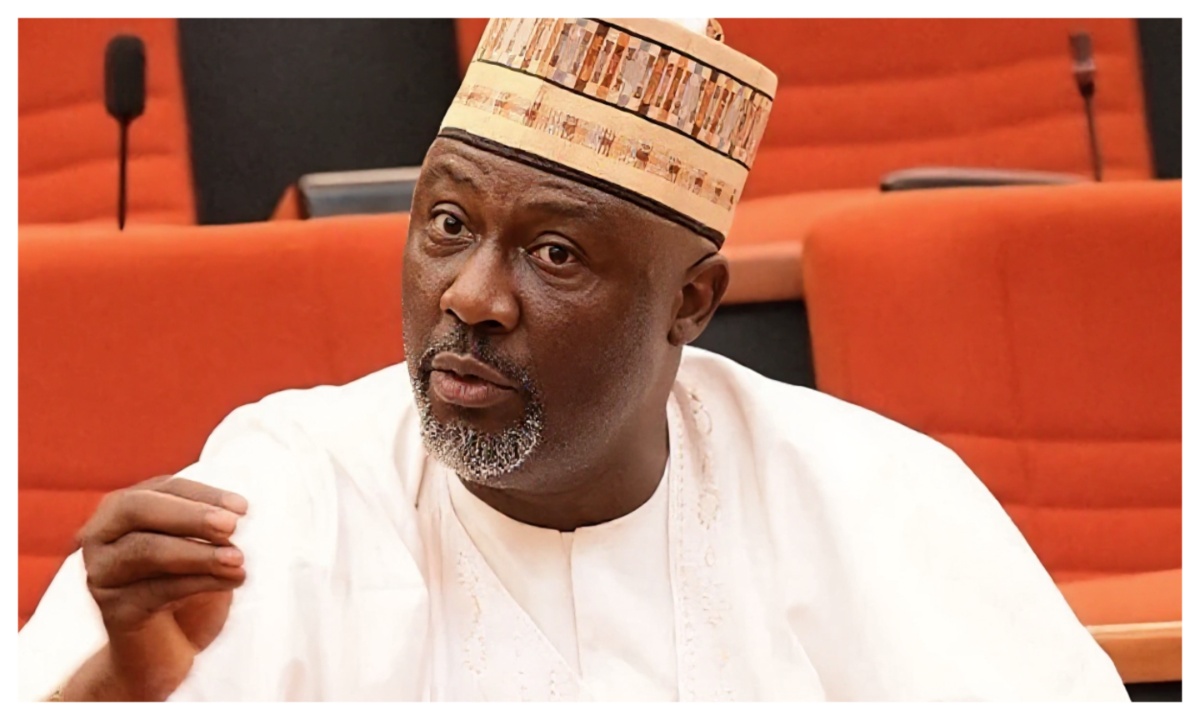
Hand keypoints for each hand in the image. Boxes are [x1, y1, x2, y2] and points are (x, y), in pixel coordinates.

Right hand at [65, 475, 248, 700]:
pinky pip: (157, 589)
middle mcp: (101, 535)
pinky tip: (232, 581)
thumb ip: (210, 528)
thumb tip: (236, 515)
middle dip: (189, 515)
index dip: (203, 494)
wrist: (162, 652)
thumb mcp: (200, 549)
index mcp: (124, 509)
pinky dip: (201, 582)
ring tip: (238, 559)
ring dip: (199, 552)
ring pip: (147, 549)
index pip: (163, 488)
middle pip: (138, 509)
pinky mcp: (113, 609)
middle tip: (232, 525)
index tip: (243, 507)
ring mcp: (102, 572)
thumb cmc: (187, 589)